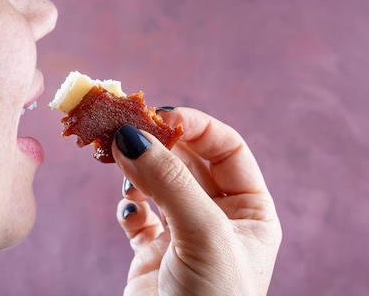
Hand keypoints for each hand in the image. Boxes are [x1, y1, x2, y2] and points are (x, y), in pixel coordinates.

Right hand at [113, 108, 280, 295]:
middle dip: (160, 142)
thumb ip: (169, 182)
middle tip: (128, 127)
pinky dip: (129, 205)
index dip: (197, 127)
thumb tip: (131, 135)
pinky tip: (129, 210)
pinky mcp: (153, 252)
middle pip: (189, 160)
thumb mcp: (204, 235)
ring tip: (117, 157)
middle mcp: (220, 218)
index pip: (226, 149)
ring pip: (160, 182)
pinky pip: (138, 214)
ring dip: (139, 167)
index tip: (162, 116)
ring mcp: (184, 233)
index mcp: (251, 211)